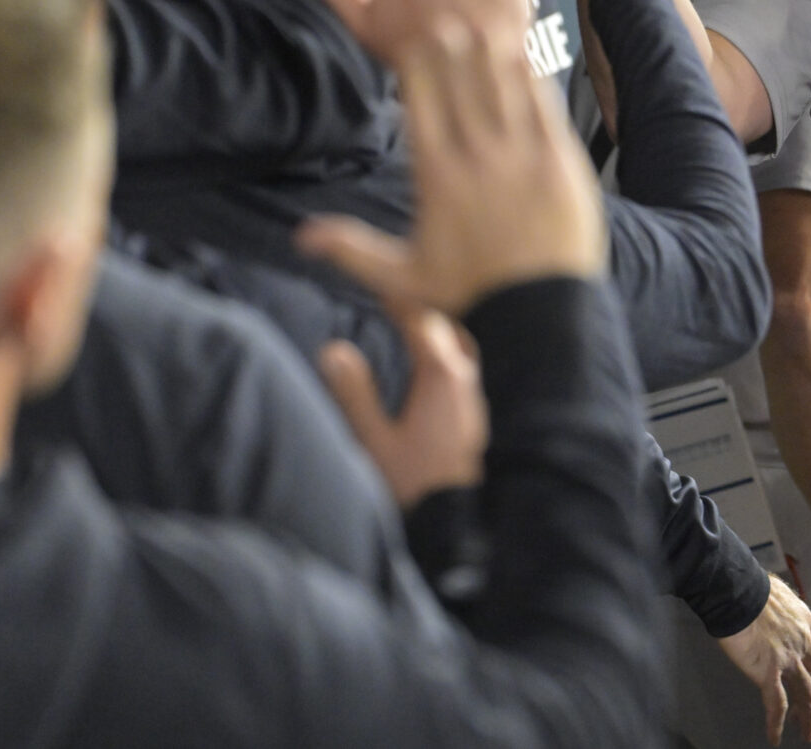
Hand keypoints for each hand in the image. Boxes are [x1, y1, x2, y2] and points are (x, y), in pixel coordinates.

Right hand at [296, 20, 606, 317]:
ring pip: (500, 85)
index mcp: (437, 175)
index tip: (414, 37)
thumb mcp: (402, 276)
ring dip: (488, 51)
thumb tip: (301, 237)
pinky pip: (542, 105)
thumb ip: (350, 249)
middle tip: (444, 16)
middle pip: (459, 81)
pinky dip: (531, 77)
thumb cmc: (472, 294)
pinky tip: (522, 55)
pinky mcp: (559, 160)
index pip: (421, 101)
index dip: (417, 63)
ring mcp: (522, 154)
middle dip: (450, 45)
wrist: (540, 313)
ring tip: (478, 22)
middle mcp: (477, 156)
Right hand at [319, 296, 486, 506]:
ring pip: (459, 348)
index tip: (381, 290)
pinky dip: (446, 356)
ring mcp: (474, 397)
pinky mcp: (475, 416)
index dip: (400, 302)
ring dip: (436, 334)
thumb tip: (335, 350)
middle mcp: (464, 379)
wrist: (452, 520)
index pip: (421, 322)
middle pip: (445, 329)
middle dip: (418, 313)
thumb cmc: (412, 482)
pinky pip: (464, 370)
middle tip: (391, 303)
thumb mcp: (374, 439)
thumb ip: (355, 393)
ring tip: (409, 330)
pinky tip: (428, 371)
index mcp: (440, 376)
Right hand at [717, 575, 810, 745]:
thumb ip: (785, 610)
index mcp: (807, 623)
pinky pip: (776, 704)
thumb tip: (778, 611)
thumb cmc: (752, 588)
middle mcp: (803, 643)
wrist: (737, 592)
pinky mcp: (768, 671)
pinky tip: (775, 737)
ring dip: (810, 719)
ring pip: (807, 695)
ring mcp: (788, 659)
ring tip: (809, 735)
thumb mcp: (780, 594)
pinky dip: (776, 724)